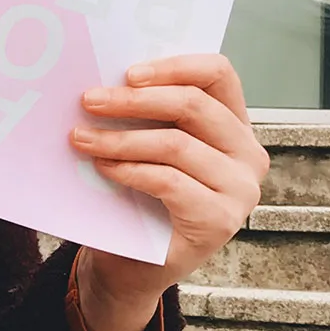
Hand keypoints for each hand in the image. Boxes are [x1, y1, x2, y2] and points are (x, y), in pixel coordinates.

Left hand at [68, 52, 269, 330]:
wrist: (134, 264)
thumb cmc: (139, 196)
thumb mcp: (147, 145)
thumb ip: (146, 114)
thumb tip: (106, 77)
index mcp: (235, 125)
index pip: (219, 74)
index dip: (174, 66)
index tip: (127, 72)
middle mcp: (248, 154)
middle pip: (194, 105)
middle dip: (134, 100)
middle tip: (89, 99)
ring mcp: (240, 189)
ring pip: (176, 144)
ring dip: (120, 138)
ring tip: (81, 138)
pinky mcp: (221, 220)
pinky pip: (169, 181)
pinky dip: (129, 170)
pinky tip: (103, 168)